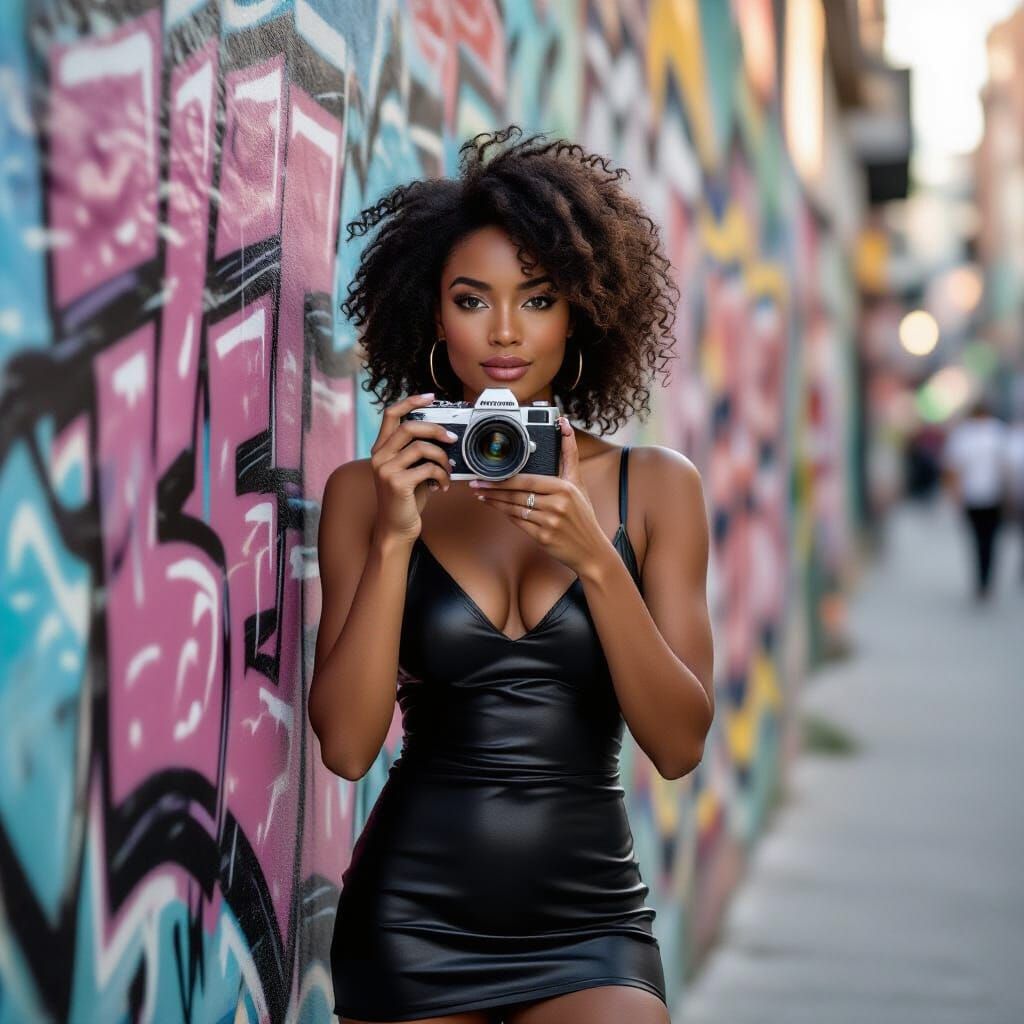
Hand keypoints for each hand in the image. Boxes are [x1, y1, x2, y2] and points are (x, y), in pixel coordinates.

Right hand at [369, 392, 454, 543]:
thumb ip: (419, 452)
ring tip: (448, 470)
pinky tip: (443, 486)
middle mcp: (379, 456)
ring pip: (422, 448)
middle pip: (409, 427)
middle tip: (451, 438)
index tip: (431, 397)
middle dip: (435, 429)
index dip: (411, 401)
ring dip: (442, 458)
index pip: (390, 414)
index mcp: (381, 449)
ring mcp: (386, 469)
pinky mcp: (397, 483)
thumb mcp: (411, 470)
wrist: (396, 528)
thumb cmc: (407, 499)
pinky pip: (428, 468)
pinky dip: (442, 475)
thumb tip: (445, 435)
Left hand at [470, 416, 611, 575]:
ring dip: (496, 502)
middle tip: (476, 485)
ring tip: (482, 496)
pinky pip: (519, 523)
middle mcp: (557, 504)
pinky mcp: (543, 538)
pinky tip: (498, 509)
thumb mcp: (578, 483)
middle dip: (493, 490)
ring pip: (514, 509)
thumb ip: (569, 454)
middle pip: (517, 494)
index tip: (488, 475)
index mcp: (564, 488)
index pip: (527, 480)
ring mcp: (549, 522)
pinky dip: (507, 515)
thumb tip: (563, 424)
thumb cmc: (583, 515)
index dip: (504, 478)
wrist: (591, 549)